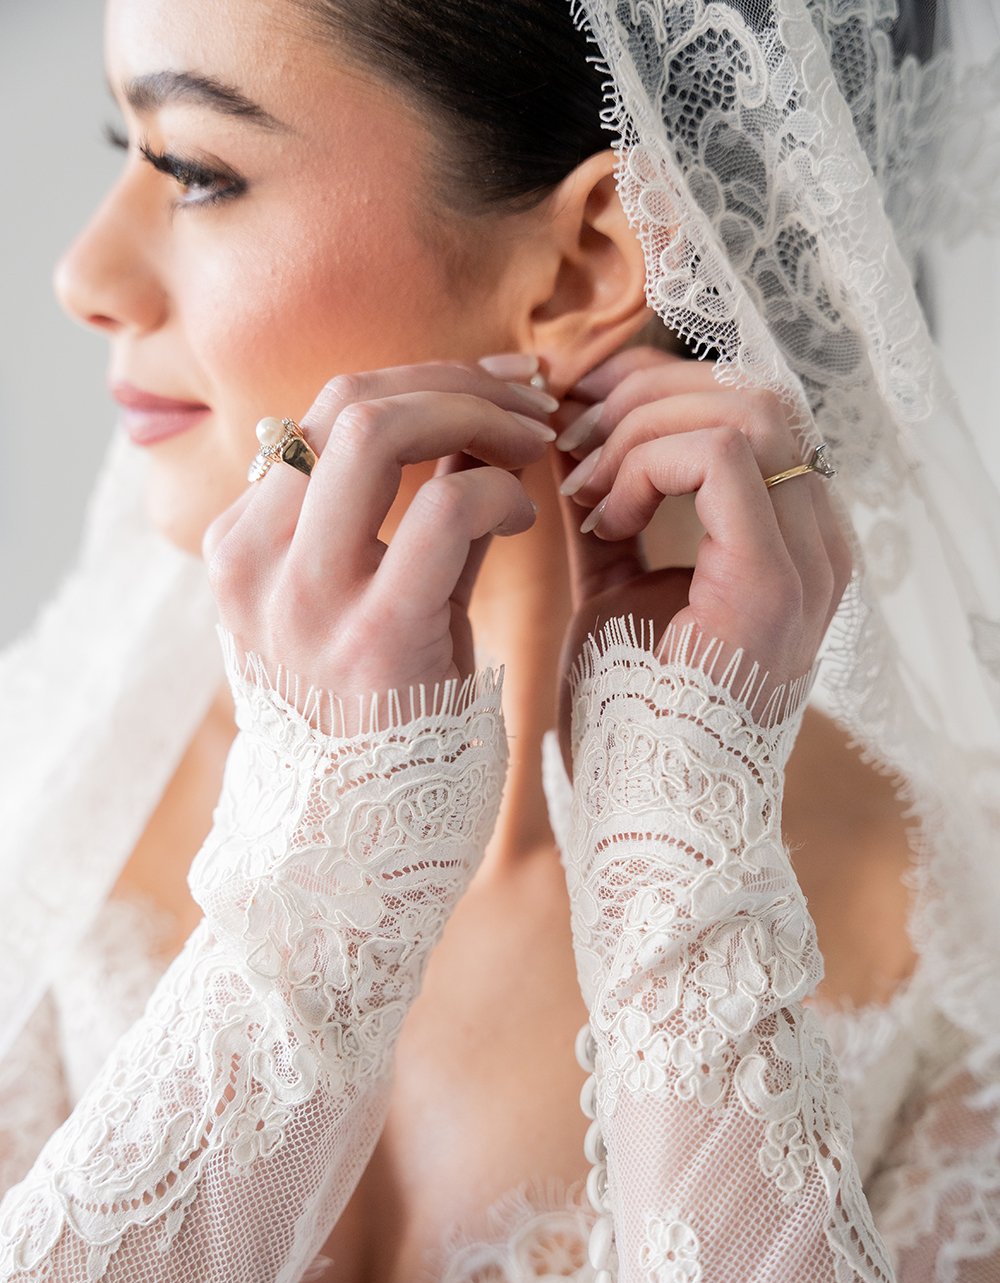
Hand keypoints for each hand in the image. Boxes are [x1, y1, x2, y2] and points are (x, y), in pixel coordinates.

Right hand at [201, 361, 555, 724]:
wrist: (350, 853)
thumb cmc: (371, 728)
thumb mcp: (363, 608)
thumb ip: (397, 524)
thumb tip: (464, 432)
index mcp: (241, 549)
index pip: (321, 414)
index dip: (418, 381)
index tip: (490, 386)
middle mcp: (256, 563)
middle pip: (345, 401)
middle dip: (454, 381)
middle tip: (526, 400)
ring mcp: (305, 600)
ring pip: (378, 430)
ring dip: (476, 415)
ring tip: (534, 442)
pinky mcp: (373, 638)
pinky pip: (443, 510)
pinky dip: (498, 490)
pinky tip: (527, 515)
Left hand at [551, 346, 852, 770]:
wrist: (647, 807)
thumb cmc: (632, 713)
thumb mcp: (617, 585)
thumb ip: (614, 513)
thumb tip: (577, 438)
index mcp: (790, 540)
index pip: (749, 412)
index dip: (659, 387)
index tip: (579, 409)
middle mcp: (816, 543)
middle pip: (754, 395)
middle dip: (646, 392)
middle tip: (569, 430)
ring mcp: (806, 561)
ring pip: (745, 411)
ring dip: (642, 429)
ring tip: (583, 484)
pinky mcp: (771, 579)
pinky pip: (721, 457)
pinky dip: (647, 466)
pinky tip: (605, 515)